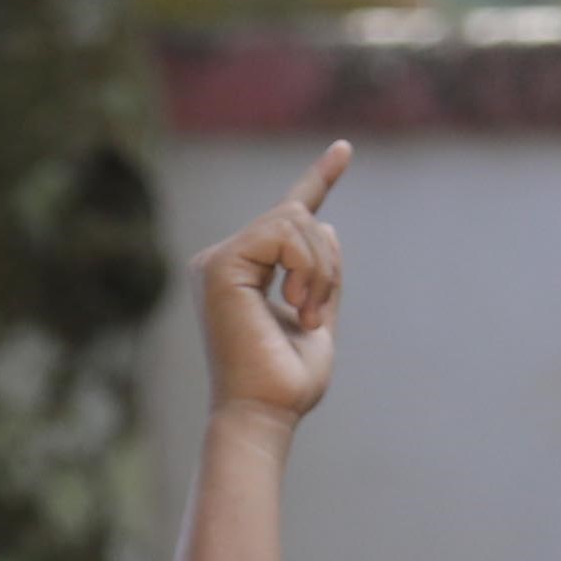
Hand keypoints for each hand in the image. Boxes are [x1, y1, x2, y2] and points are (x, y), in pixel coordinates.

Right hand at [193, 143, 350, 427]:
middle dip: (324, 261)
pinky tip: (294, 304)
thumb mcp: (318, 318)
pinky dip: (304, 266)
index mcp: (242, 274)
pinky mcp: (220, 264)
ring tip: (307, 313)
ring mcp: (217, 261)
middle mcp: (223, 262)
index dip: (318, 179)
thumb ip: (321, 276)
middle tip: (315, 313)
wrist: (264, 412)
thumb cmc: (287, 382)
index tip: (344, 148)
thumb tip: (327, 226)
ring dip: (318, 268)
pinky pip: (283, 232)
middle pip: (298, 216)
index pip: (286, 218)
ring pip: (295, 220)